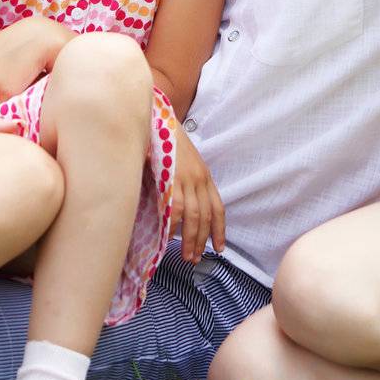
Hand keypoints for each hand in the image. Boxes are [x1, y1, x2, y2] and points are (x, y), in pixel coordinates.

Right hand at [169, 126, 224, 262]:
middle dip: (202, 241)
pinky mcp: (172, 178)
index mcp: (205, 176)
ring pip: (194, 216)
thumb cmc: (168, 144)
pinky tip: (170, 237)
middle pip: (206, 216)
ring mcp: (186, 179)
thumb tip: (179, 213)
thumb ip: (185, 185)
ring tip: (186, 255)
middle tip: (196, 259)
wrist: (160, 121)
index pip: (218, 208)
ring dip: (191, 239)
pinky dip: (174, 225)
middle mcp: (199, 179)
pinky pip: (176, 207)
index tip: (220, 248)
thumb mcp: (184, 165)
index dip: (220, 230)